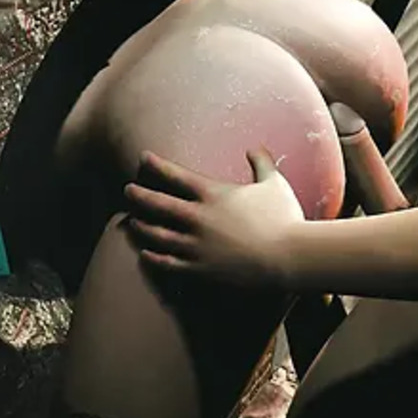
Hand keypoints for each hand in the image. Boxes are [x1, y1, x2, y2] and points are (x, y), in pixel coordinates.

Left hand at [123, 149, 303, 286]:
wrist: (290, 257)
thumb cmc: (284, 218)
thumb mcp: (274, 184)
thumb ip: (261, 163)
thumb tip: (255, 147)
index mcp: (213, 194)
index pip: (175, 175)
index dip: (156, 165)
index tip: (143, 158)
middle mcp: (198, 218)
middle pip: (156, 204)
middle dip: (138, 196)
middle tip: (127, 191)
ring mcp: (196, 246)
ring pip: (156, 235)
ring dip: (140, 227)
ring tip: (132, 223)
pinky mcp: (200, 269)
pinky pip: (167, 263)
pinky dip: (152, 256)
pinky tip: (145, 253)